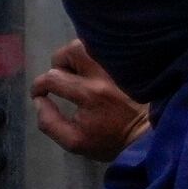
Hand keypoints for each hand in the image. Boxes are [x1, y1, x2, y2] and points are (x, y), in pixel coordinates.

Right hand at [33, 41, 147, 161]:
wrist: (149, 138)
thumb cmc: (110, 141)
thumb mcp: (74, 142)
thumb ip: (49, 123)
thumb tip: (38, 101)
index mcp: (88, 95)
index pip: (52, 78)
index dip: (39, 85)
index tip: (40, 94)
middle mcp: (103, 76)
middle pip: (72, 51)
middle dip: (59, 63)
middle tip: (62, 77)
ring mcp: (118, 69)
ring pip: (91, 45)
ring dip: (78, 56)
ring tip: (78, 71)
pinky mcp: (131, 67)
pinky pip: (110, 50)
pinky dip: (97, 56)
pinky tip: (96, 70)